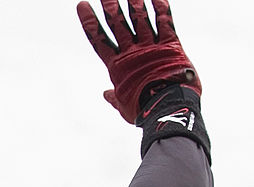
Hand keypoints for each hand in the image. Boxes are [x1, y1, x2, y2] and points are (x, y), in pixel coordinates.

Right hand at [77, 0, 200, 123]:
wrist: (167, 106)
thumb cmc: (143, 109)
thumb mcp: (124, 105)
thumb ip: (115, 97)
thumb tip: (107, 94)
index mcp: (117, 66)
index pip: (99, 39)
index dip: (90, 22)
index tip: (82, 6)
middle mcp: (132, 52)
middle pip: (118, 23)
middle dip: (110, 6)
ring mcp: (151, 47)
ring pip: (140, 18)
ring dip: (134, 2)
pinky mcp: (170, 44)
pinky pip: (165, 21)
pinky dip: (161, 8)